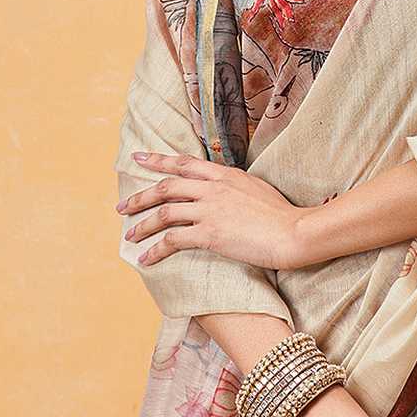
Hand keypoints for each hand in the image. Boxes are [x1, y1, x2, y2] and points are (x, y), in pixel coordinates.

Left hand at [116, 151, 304, 270]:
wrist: (293, 232)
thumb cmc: (282, 215)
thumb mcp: (257, 188)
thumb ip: (235, 186)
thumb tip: (225, 187)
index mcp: (225, 174)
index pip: (185, 163)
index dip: (159, 159)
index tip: (139, 157)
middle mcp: (213, 188)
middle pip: (167, 186)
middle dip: (141, 196)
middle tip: (122, 206)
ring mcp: (210, 209)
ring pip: (165, 212)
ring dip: (143, 224)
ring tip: (130, 235)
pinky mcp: (210, 233)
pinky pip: (173, 240)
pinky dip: (156, 249)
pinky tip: (146, 258)